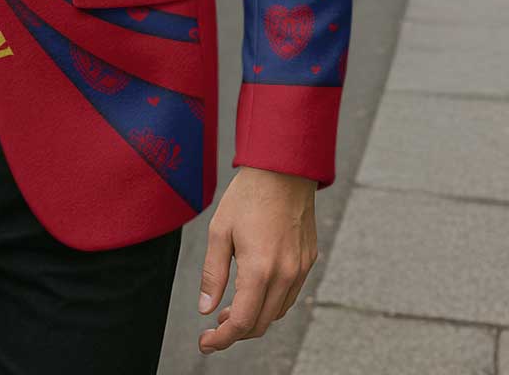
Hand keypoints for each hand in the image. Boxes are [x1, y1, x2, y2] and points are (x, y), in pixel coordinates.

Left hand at [196, 166, 318, 353]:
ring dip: (254, 318)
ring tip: (230, 307)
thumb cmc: (247, 197)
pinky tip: (254, 291)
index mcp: (260, 269)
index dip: (222, 338)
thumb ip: (213, 274)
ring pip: (277, 312)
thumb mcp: (219, 231)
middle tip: (214, 325)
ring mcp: (300, 269)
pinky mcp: (308, 261)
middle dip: (235, 331)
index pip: (242, 321)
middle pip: (261, 323)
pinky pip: (289, 295)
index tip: (206, 342)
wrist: (283, 172)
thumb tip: (206, 308)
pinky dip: (270, 303)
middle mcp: (285, 275)